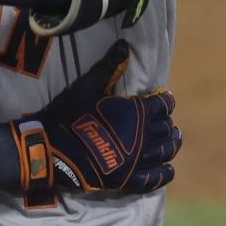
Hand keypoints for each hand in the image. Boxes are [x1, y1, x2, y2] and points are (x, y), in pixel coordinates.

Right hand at [13, 40, 180, 195]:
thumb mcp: (86, 87)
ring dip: (171, 143)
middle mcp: (143, 137)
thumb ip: (108, 68)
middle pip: (165, 128)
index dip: (165, 99)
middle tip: (164, 118)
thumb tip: (124, 46)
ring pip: (166, 151)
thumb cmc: (68, 115)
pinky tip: (168, 167)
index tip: (163, 96)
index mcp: (135, 113)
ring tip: (172, 138)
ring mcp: (138, 161)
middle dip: (167, 120)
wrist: (52, 148)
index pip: (162, 104)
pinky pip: (156, 177)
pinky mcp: (129, 179)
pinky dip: (166, 172)